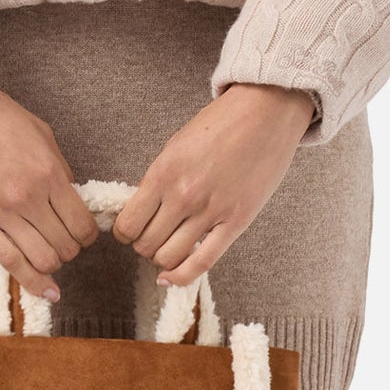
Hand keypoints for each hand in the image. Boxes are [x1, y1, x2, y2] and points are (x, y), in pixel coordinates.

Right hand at [0, 70, 98, 300]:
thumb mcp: (41, 134)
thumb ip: (60, 170)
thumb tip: (73, 202)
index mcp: (48, 173)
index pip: (82, 224)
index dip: (89, 235)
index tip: (84, 233)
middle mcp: (26, 197)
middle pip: (65, 247)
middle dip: (72, 250)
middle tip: (65, 242)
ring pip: (42, 260)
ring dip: (53, 264)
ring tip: (50, 255)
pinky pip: (9, 262)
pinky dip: (32, 282)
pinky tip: (47, 292)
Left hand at [113, 84, 315, 286]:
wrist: (265, 111)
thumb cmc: (221, 124)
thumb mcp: (176, 146)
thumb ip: (157, 180)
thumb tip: (139, 211)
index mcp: (163, 173)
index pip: (127, 224)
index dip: (125, 233)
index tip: (132, 230)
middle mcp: (183, 195)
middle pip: (146, 245)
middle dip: (144, 246)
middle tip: (154, 236)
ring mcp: (211, 211)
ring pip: (168, 258)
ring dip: (163, 258)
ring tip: (171, 245)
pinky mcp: (236, 221)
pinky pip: (201, 263)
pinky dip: (181, 277)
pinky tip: (171, 277)